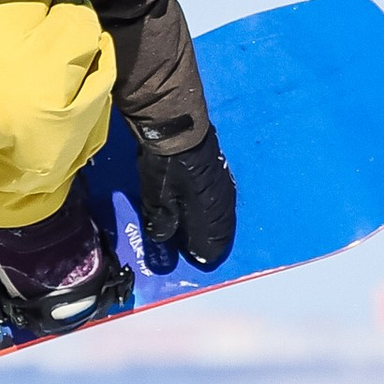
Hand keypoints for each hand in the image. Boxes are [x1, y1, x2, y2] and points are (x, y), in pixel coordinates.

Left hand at [138, 125, 237, 271]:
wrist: (179, 127)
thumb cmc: (168, 167)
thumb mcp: (158, 198)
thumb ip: (162, 222)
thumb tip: (164, 238)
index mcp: (210, 214)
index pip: (213, 244)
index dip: (201, 252)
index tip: (192, 256)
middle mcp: (223, 203)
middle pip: (221, 231)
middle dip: (208, 240)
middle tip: (195, 247)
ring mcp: (225, 186)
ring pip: (222, 216)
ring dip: (212, 225)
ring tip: (198, 230)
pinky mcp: (221, 173)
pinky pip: (220, 201)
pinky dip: (212, 210)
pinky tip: (202, 207)